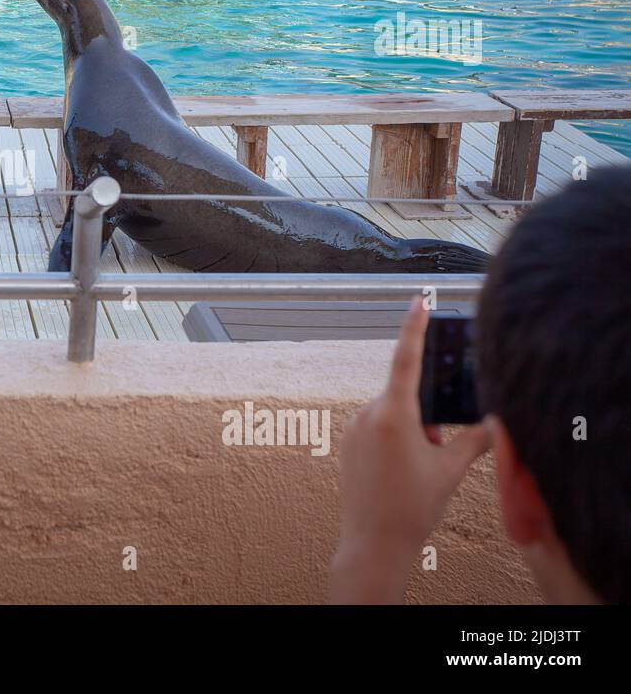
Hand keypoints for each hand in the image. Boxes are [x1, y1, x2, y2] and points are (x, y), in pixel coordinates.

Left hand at [329, 297, 490, 602]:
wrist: (373, 542)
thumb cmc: (412, 506)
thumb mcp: (450, 470)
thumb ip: (473, 440)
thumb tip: (495, 422)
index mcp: (394, 414)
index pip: (407, 360)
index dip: (414, 328)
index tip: (417, 300)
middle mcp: (368, 413)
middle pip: (406, 395)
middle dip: (427, 415)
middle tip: (435, 448)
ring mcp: (354, 427)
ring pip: (393, 414)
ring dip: (412, 429)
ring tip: (417, 469)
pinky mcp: (348, 442)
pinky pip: (377, 428)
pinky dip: (396, 439)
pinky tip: (401, 471)